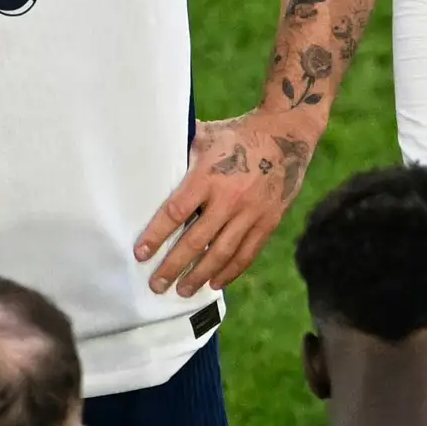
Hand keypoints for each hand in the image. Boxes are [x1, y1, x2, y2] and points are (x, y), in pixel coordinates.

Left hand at [136, 109, 313, 297]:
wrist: (286, 134)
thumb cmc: (238, 135)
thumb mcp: (206, 136)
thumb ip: (181, 152)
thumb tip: (150, 159)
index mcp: (208, 176)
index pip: (176, 212)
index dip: (156, 235)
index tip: (140, 253)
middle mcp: (229, 199)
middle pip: (196, 241)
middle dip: (173, 266)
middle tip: (156, 284)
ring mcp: (251, 213)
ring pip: (221, 253)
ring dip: (199, 275)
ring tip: (182, 291)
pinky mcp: (268, 222)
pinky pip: (247, 253)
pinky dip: (230, 272)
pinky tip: (214, 284)